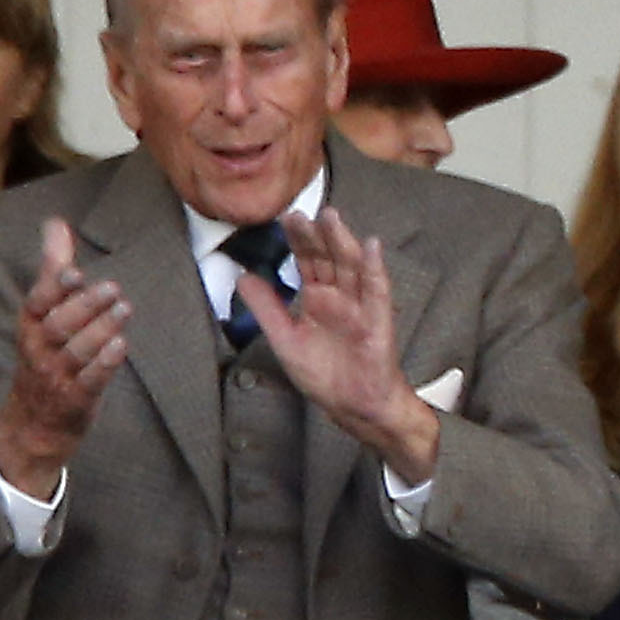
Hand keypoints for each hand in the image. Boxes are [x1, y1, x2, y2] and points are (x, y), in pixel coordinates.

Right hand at [0, 217, 132, 498]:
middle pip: (59, 325)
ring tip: (124, 309)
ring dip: (101, 330)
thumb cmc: (45, 355)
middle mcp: (39, 349)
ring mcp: (56, 375)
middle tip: (114, 288)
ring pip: (76, 351)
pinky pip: (89, 380)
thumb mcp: (44, 314)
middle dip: (85, 306)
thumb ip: (54, 269)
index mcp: (30, 325)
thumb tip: (56, 223)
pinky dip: (105, 364)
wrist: (34, 421)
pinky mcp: (76, 399)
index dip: (55, 288)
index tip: (75, 272)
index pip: (38, 303)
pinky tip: (122, 346)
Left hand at [240, 207, 438, 482]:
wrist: (354, 407)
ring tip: (331, 218)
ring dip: (343, 241)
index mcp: (318, 299)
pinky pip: (377, 292)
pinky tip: (371, 247)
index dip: (296, 240)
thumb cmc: (326, 376)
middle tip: (299, 212)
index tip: (282, 217)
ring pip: (351, 267)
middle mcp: (340, 297)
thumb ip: (266, 308)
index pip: (307, 261)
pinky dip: (376, 269)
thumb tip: (242, 277)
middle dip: (315, 235)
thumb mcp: (285, 340)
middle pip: (327, 258)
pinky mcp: (377, 322)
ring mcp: (360, 307)